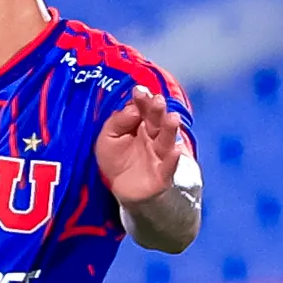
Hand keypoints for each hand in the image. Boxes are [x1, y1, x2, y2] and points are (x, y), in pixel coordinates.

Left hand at [94, 85, 187, 205]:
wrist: (123, 190)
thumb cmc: (116, 161)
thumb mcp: (107, 139)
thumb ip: (117, 122)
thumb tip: (131, 108)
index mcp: (140, 125)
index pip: (143, 109)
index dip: (142, 100)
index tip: (139, 91)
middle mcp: (153, 136)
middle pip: (157, 121)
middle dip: (157, 110)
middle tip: (158, 100)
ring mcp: (160, 154)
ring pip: (166, 140)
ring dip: (170, 129)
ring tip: (172, 118)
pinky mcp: (163, 173)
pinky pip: (169, 166)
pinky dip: (173, 160)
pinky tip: (175, 151)